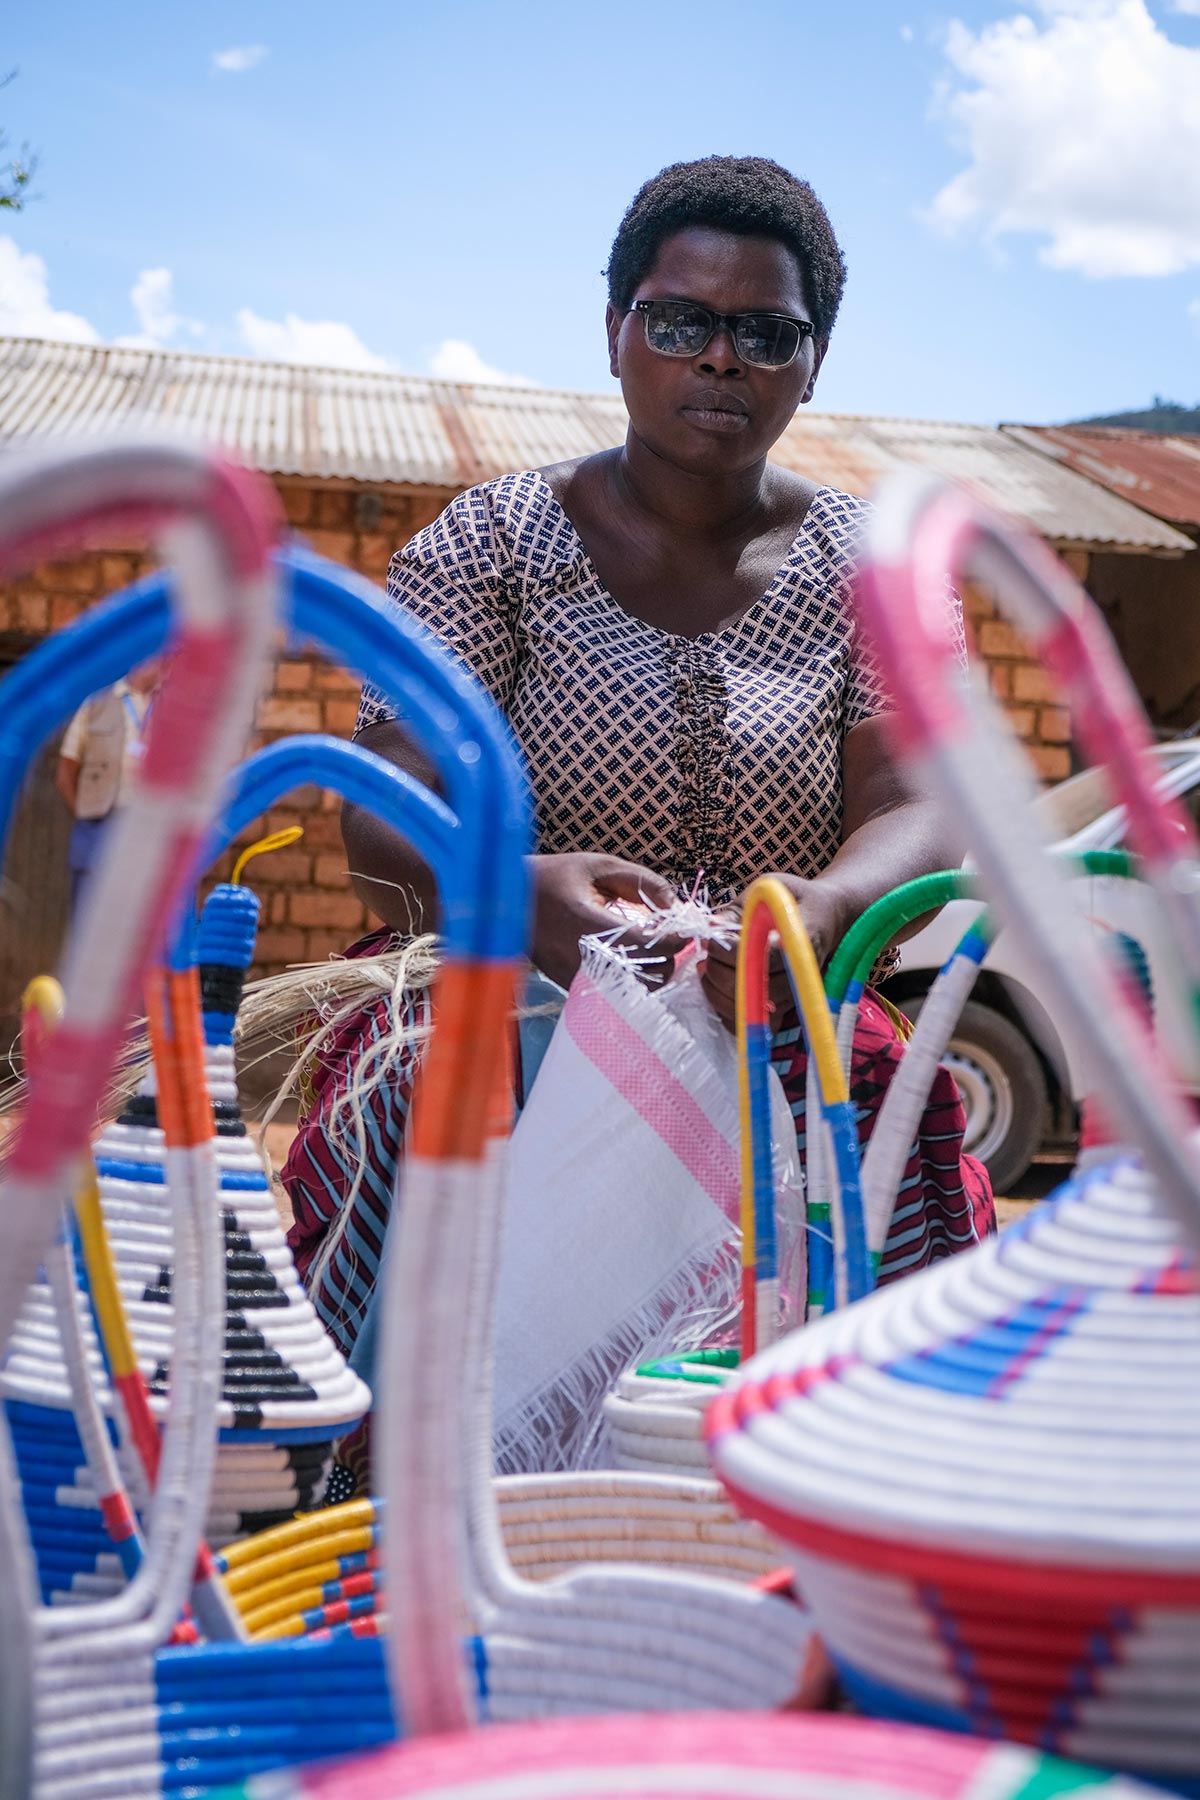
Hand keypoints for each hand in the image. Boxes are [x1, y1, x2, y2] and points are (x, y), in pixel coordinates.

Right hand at [529, 852, 687, 991]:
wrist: (505, 902)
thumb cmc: (553, 877)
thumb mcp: (598, 866)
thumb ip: (642, 881)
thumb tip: (676, 904)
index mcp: (589, 924)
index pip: (652, 945)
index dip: (677, 938)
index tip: (684, 927)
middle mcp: (582, 959)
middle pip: (651, 975)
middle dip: (667, 956)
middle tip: (664, 935)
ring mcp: (576, 978)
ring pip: (637, 991)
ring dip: (652, 970)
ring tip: (648, 946)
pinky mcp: (572, 988)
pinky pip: (616, 993)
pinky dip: (632, 978)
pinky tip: (626, 955)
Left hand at [699, 875, 849, 1028]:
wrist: (824, 917)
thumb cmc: (791, 901)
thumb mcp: (766, 892)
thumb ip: (738, 911)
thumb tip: (710, 928)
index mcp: (800, 940)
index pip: (764, 958)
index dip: (730, 953)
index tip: (713, 941)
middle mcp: (801, 973)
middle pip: (755, 989)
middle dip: (719, 973)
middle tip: (707, 957)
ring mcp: (794, 994)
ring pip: (751, 1011)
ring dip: (718, 993)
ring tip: (706, 970)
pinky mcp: (786, 1008)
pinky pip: (754, 1024)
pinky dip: (729, 1012)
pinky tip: (717, 990)